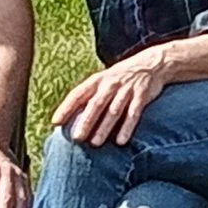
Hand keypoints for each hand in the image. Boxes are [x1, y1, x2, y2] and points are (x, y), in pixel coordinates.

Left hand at [52, 50, 169, 145]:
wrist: (151, 63)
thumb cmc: (121, 78)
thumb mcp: (104, 80)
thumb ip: (89, 96)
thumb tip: (70, 119)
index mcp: (98, 80)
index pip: (78, 93)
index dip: (66, 107)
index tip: (56, 122)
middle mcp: (111, 84)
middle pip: (96, 104)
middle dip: (86, 121)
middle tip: (77, 138)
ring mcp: (127, 89)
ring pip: (114, 110)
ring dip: (104, 127)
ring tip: (95, 143)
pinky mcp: (142, 95)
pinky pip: (134, 113)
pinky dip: (127, 127)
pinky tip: (121, 141)